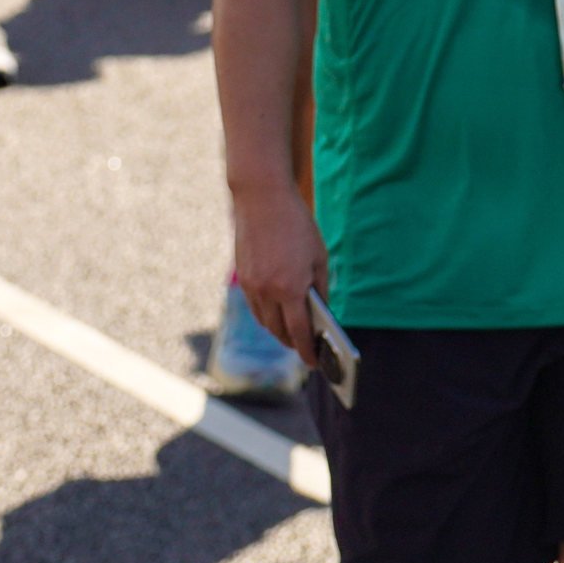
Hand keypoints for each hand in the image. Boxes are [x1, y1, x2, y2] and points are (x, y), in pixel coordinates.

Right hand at [228, 183, 328, 362]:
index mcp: (290, 288)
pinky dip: (266, 316)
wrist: (262, 199)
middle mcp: (267, 291)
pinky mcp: (242, 277)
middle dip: (293, 344)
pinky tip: (277, 313)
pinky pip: (255, 307)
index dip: (307, 351)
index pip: (299, 332)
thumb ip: (320, 289)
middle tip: (306, 348)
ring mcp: (251, 285)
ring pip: (265, 322)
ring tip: (292, 333)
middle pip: (279, 332)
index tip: (315, 363)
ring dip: (279, 332)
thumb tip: (321, 313)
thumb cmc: (296, 225)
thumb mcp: (319, 257)